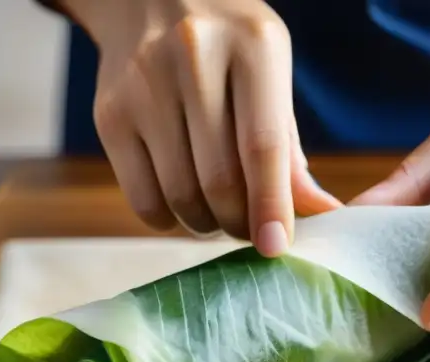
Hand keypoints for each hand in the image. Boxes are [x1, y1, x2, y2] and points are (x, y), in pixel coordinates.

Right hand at [65, 0, 340, 253]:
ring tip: (221, 214)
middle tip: (252, 230)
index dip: (272, 206)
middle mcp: (193, 59)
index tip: (278, 248)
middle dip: (241, 224)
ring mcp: (144, 87)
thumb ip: (289, 146)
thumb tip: (320, 215)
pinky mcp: (109, 116)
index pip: (263, 146)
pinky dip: (170, 220)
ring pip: (182, 197)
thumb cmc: (226, 44)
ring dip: (207, 225)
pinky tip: (184, 203)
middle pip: (220, 181)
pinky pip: (144, 200)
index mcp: (252, 46)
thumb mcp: (269, 72)